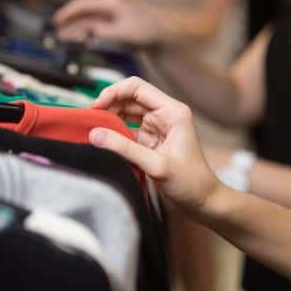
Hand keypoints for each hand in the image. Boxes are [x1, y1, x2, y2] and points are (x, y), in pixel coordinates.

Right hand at [53, 0, 166, 46]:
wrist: (162, 36)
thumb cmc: (146, 33)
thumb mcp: (123, 33)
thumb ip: (103, 32)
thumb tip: (86, 31)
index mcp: (112, 3)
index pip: (84, 4)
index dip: (68, 12)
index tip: (57, 21)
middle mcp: (111, 5)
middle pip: (85, 10)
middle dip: (69, 19)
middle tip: (56, 28)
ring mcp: (114, 13)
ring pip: (90, 19)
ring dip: (76, 27)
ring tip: (63, 36)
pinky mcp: (116, 23)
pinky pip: (97, 25)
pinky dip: (86, 31)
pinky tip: (80, 38)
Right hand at [88, 77, 221, 214]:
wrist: (202, 202)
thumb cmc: (191, 182)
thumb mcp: (157, 165)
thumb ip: (125, 149)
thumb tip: (95, 134)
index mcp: (172, 111)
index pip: (137, 88)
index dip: (114, 92)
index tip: (95, 106)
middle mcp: (164, 115)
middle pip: (128, 99)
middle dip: (108, 106)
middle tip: (88, 119)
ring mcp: (156, 128)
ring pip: (125, 114)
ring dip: (109, 120)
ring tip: (92, 129)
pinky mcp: (149, 142)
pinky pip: (126, 131)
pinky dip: (113, 135)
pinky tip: (102, 141)